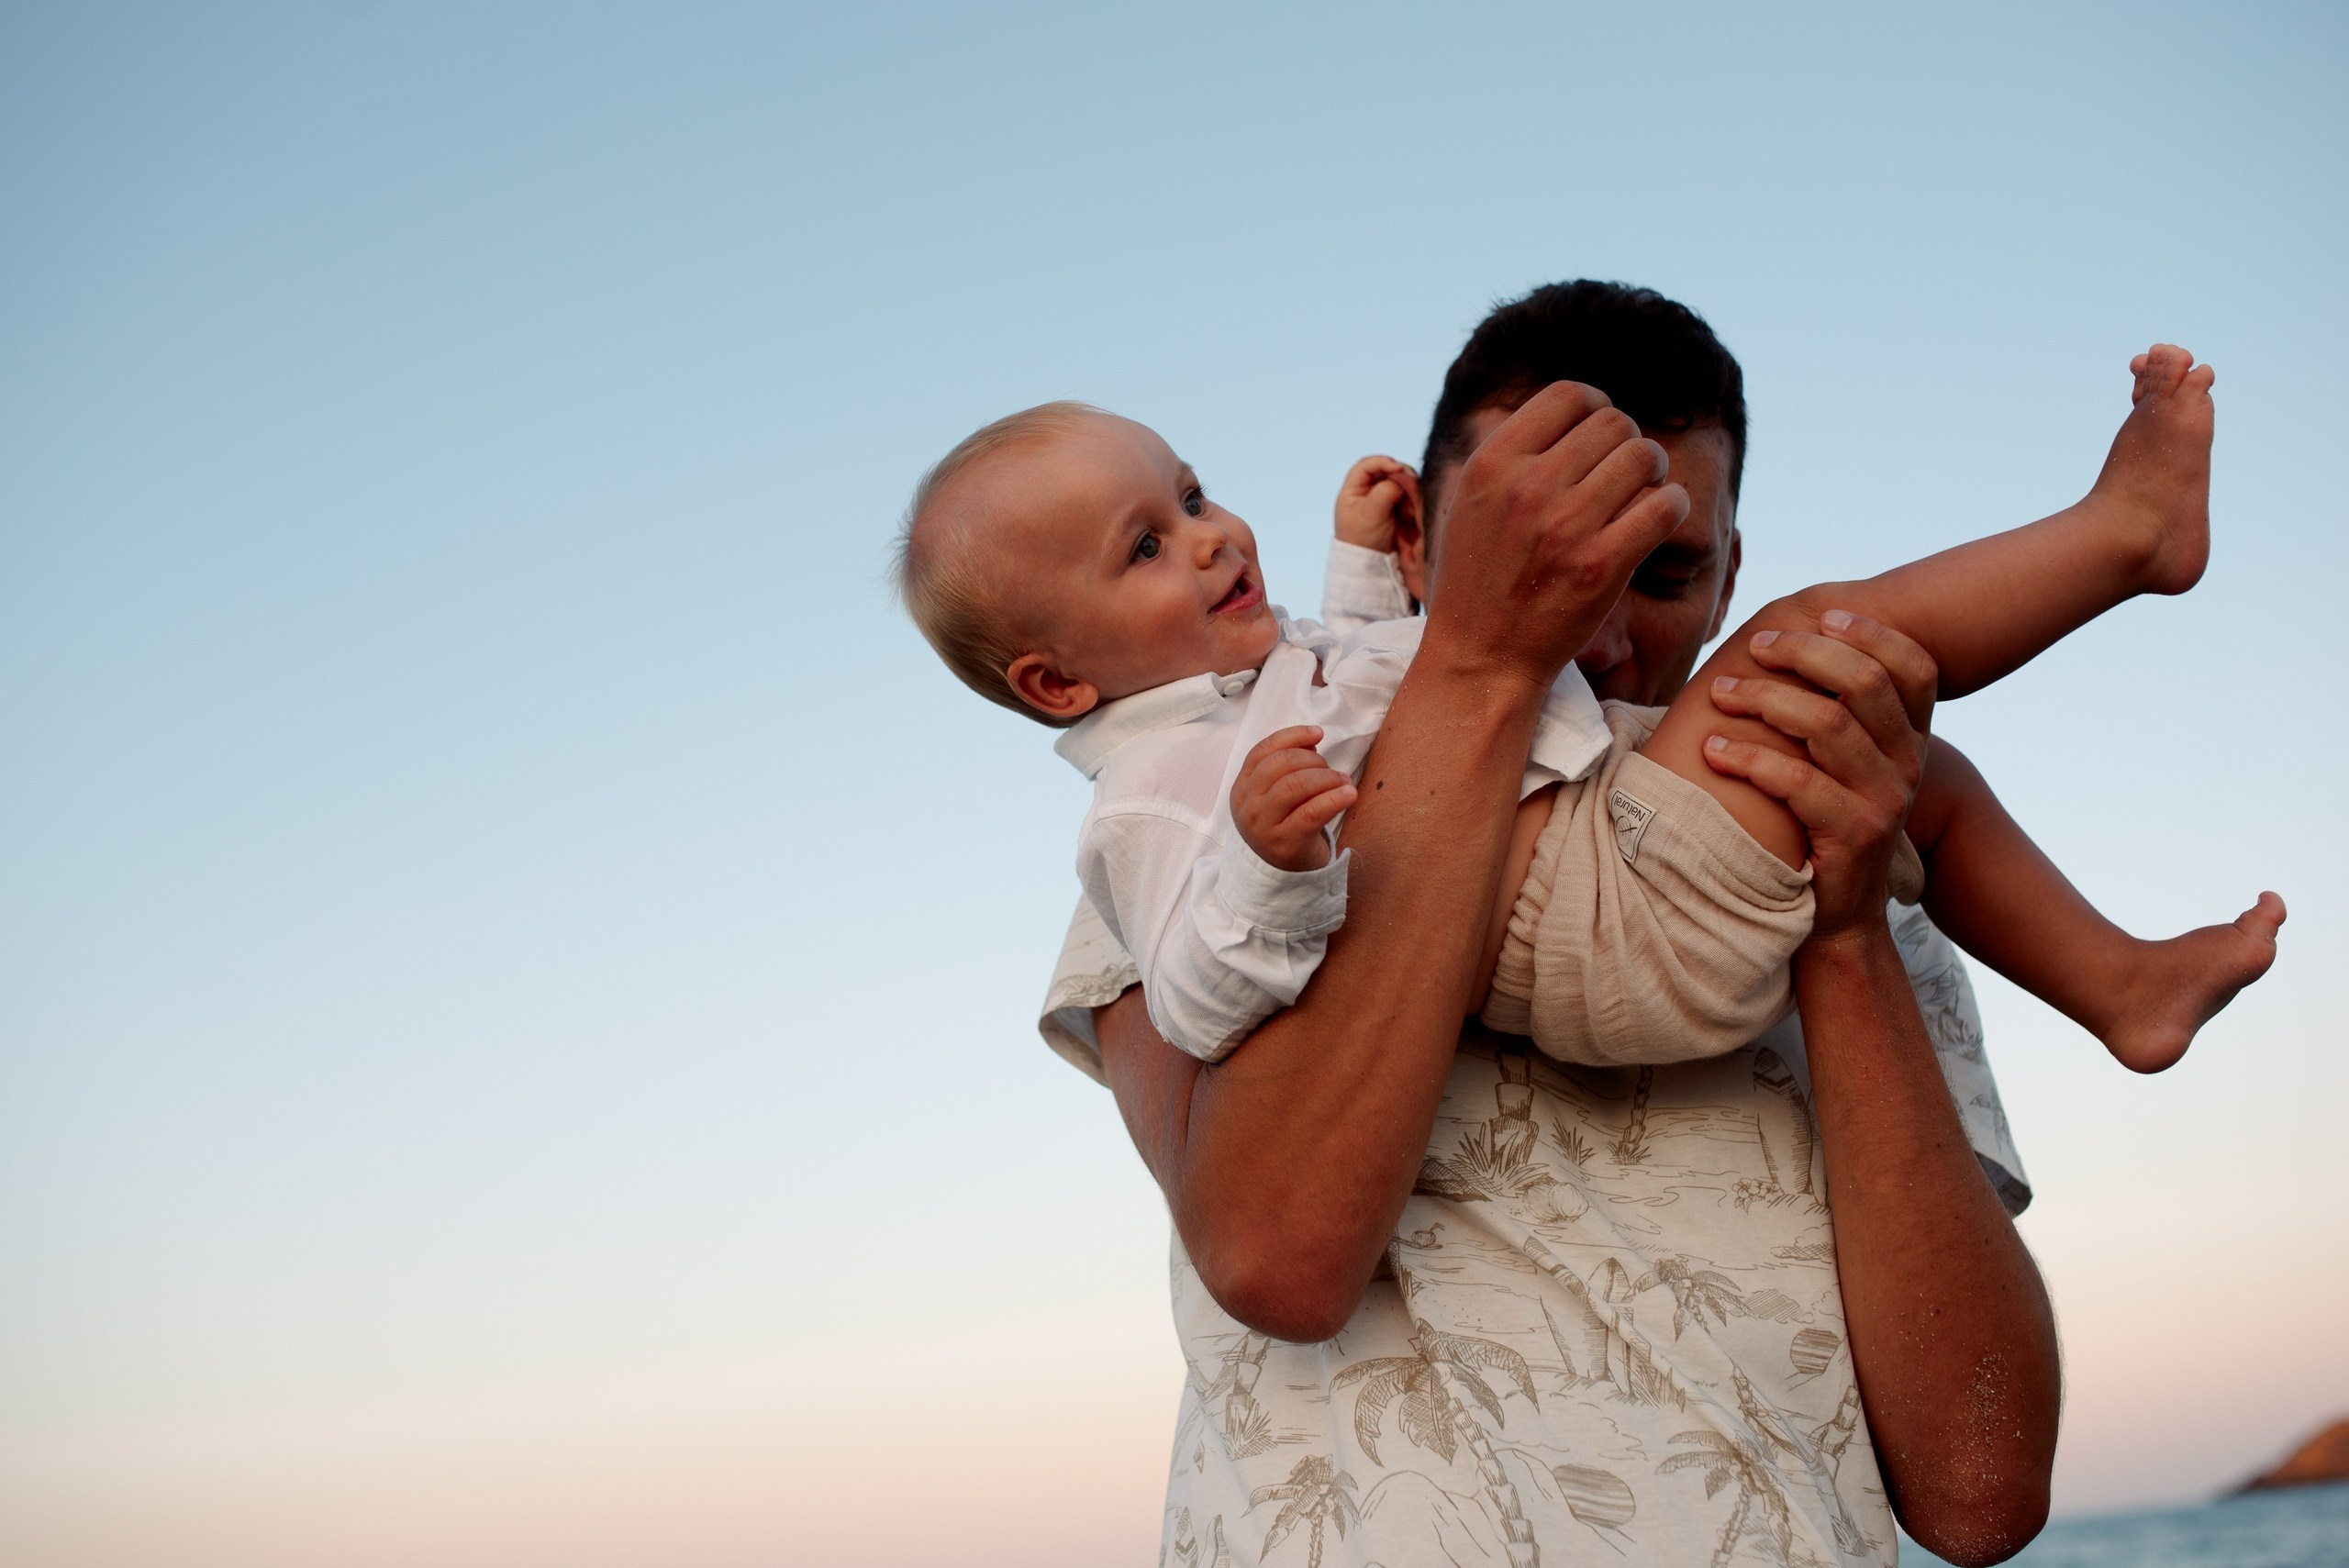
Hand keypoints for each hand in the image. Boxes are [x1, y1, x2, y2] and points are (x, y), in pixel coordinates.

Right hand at [1231, 725, 1356, 871]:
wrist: (1282, 874)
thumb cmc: (1284, 825)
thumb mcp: (1276, 795)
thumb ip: (1288, 766)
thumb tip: (1312, 739)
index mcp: (1242, 787)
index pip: (1263, 750)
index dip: (1292, 736)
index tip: (1319, 733)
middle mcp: (1247, 805)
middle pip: (1280, 765)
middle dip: (1312, 760)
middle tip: (1331, 771)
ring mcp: (1263, 826)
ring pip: (1294, 786)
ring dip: (1325, 777)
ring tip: (1343, 782)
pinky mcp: (1285, 844)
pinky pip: (1311, 813)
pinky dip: (1334, 799)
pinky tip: (1349, 794)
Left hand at [1333, 455, 1420, 552]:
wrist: (1369, 565)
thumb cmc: (1363, 540)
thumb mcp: (1370, 514)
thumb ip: (1384, 492)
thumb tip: (1400, 478)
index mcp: (1353, 490)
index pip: (1367, 465)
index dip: (1383, 462)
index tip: (1398, 469)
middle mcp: (1367, 491)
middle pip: (1387, 471)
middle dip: (1401, 477)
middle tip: (1413, 485)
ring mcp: (1381, 500)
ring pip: (1399, 483)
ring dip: (1408, 491)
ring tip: (1409, 509)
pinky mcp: (1394, 509)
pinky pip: (1406, 496)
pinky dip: (1411, 501)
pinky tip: (1411, 513)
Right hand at [1421, 382, 1689, 693]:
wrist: (1481, 657)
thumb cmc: (1478, 581)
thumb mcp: (1471, 504)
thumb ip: (1514, 457)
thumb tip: (1573, 411)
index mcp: (1492, 464)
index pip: (1569, 395)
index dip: (1595, 406)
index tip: (1598, 436)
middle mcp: (1528, 487)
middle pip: (1614, 422)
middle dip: (1628, 441)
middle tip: (1624, 472)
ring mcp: (1567, 526)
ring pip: (1645, 456)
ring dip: (1653, 470)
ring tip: (1641, 493)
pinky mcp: (1603, 566)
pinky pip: (1666, 505)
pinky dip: (1672, 505)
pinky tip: (1657, 518)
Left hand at [1701, 611, 1936, 939]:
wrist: (1834, 916)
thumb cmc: (1819, 825)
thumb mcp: (1840, 765)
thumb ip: (1834, 712)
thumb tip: (1782, 640)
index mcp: (1911, 739)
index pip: (1915, 667)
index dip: (1873, 633)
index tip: (1820, 617)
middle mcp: (1909, 764)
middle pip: (1865, 683)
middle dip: (1803, 653)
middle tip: (1753, 648)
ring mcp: (1886, 800)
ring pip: (1826, 724)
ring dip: (1763, 700)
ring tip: (1719, 695)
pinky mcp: (1854, 835)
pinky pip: (1798, 782)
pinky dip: (1748, 759)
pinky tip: (1714, 751)